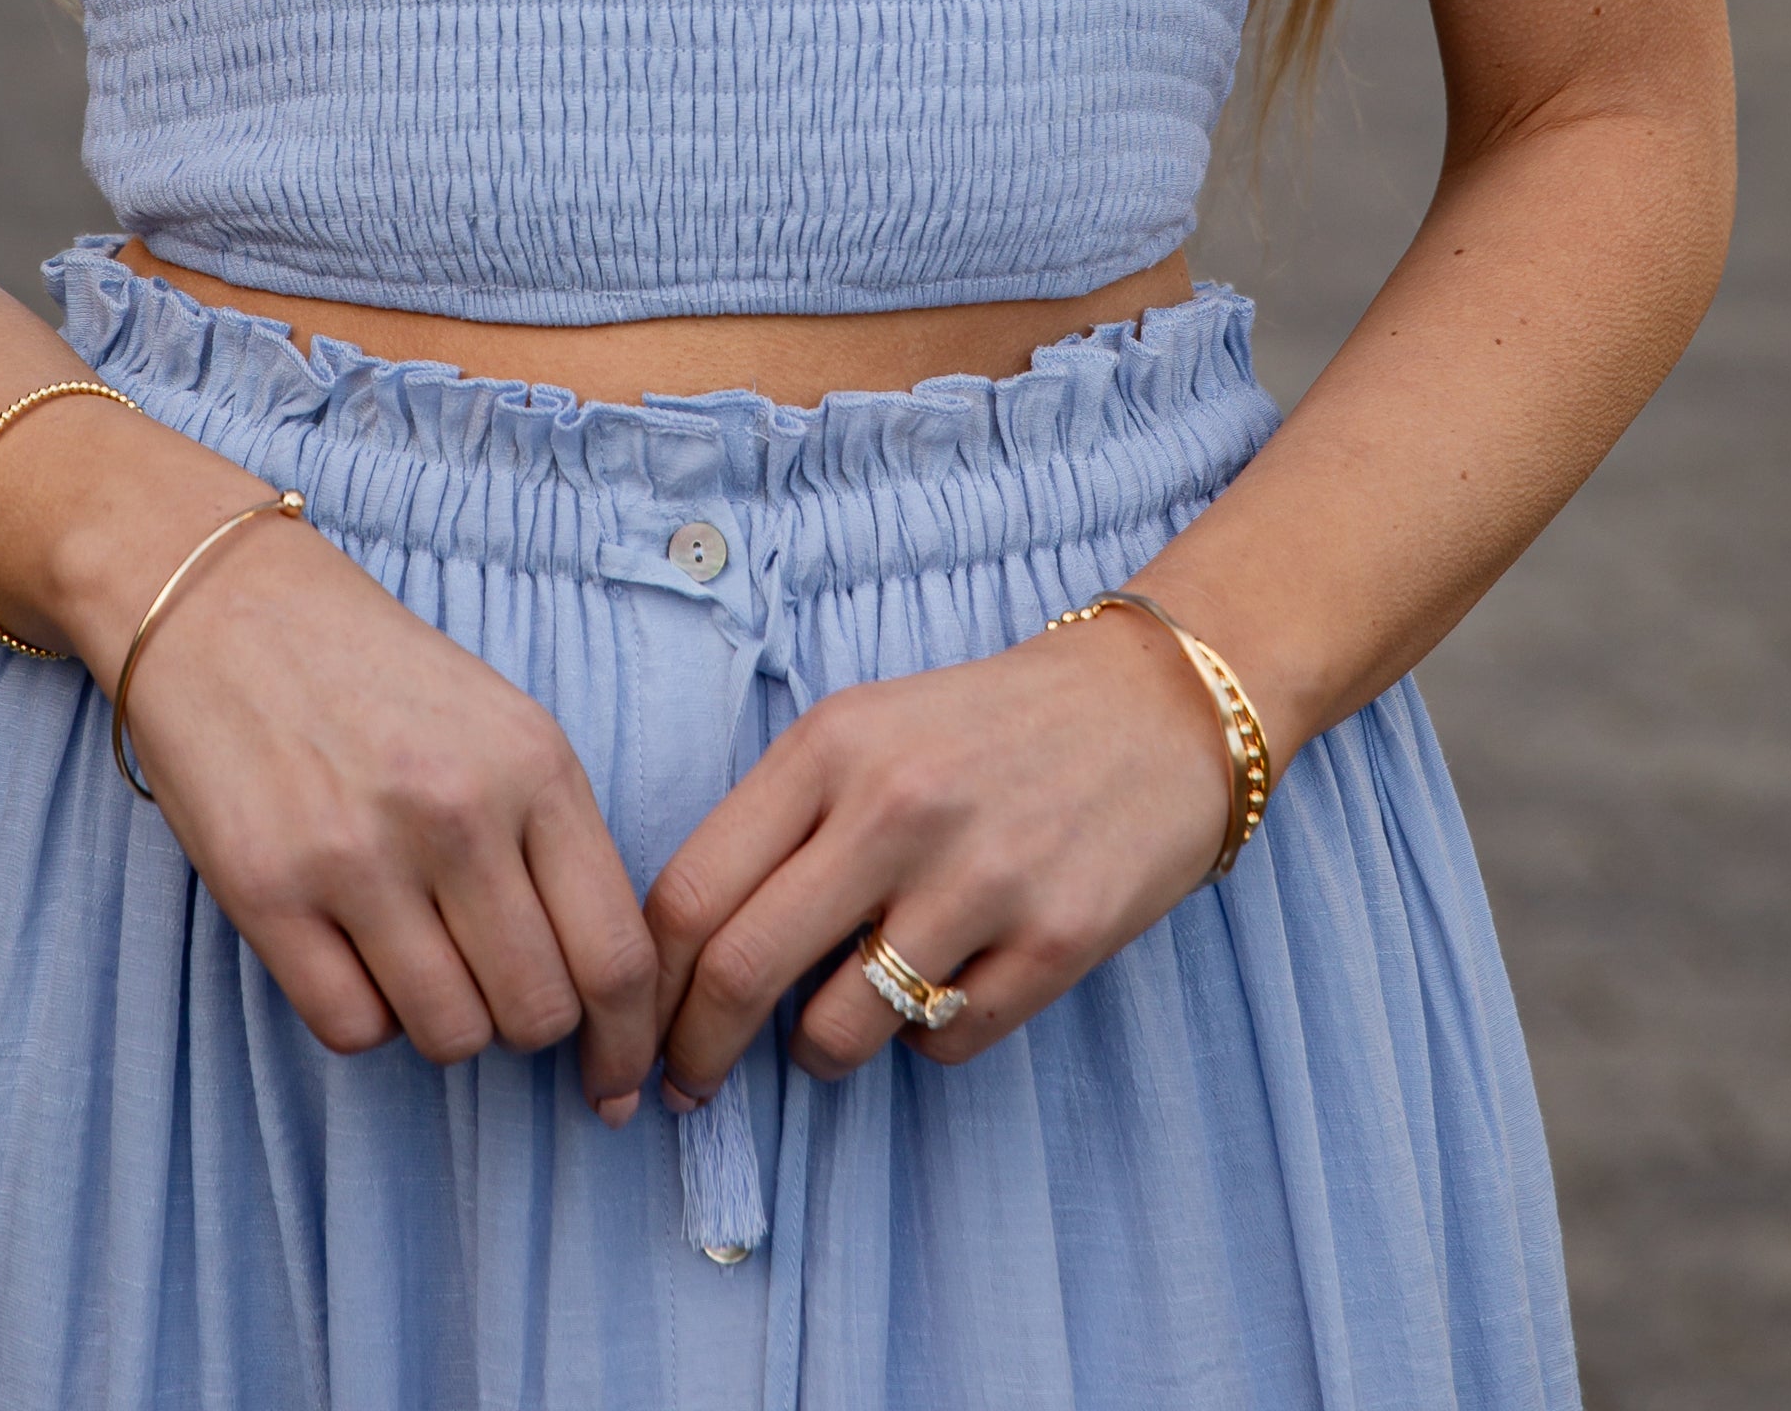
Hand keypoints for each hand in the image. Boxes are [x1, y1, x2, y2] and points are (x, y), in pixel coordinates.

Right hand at [117, 516, 661, 1116]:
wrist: (225, 605)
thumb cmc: (375, 673)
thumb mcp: (501, 724)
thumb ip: (554, 841)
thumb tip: (606, 992)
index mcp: (533, 763)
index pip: (615, 954)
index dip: (627, 1041)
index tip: (616, 1079)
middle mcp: (455, 812)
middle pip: (536, 1011)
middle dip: (523, 1024)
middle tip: (492, 988)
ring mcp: (357, 856)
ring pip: (449, 1035)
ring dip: (442, 1020)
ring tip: (413, 950)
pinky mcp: (267, 894)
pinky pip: (352, 1029)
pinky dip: (364, 1015)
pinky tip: (350, 950)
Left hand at [646, 606, 1230, 1096]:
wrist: (1155, 705)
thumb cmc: (986, 726)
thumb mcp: (866, 728)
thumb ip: (780, 822)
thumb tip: (687, 953)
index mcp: (831, 747)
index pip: (690, 891)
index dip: (645, 984)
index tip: (635, 1030)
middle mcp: (896, 809)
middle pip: (742, 971)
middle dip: (694, 1052)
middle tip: (686, 1085)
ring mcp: (980, 880)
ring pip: (837, 1032)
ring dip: (818, 1051)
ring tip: (839, 1021)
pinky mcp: (1055, 943)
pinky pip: (943, 1047)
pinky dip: (927, 1039)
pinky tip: (952, 982)